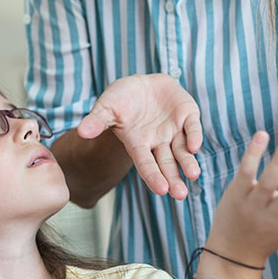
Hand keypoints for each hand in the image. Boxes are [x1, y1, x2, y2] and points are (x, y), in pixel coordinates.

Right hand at [77, 74, 201, 199]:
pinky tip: (195, 146)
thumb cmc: (121, 99)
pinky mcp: (187, 115)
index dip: (153, 177)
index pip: (146, 164)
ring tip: (193, 174)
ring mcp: (174, 130)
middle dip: (174, 178)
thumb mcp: (106, 108)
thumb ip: (97, 121)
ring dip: (188, 162)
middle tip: (180, 194)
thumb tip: (82, 131)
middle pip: (167, 164)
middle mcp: (158, 142)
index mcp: (138, 144)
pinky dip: (194, 136)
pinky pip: (192, 127)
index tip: (162, 190)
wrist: (141, 84)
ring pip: (183, 151)